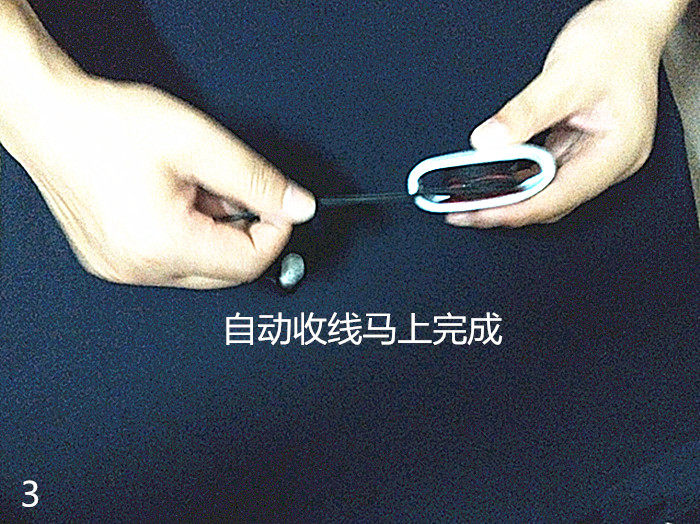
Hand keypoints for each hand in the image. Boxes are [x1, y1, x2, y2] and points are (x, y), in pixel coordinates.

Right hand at [2, 74, 315, 288]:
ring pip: (201, 267)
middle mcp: (140, 269)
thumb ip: (256, 180)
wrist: (49, 117)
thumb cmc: (108, 124)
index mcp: (163, 245)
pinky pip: (171, 262)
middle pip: (227, 272)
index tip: (280, 204)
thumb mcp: (199, 143)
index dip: (277, 232)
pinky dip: (188, 235)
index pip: (250, 263)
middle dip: (245, 232)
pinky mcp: (114, 262)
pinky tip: (174, 199)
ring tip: (193, 186)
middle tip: (232, 189)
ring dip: (215, 232)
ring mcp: (123, 270)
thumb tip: (298, 206)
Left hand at [447, 0, 679, 227]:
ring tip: (470, 200)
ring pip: (546, 191)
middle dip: (506, 210)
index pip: (559, 197)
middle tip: (464, 212)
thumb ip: (524, 114)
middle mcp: (610, 163)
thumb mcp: (563, 77)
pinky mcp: (580, 148)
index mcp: (617, 153)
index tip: (480, 214)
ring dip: (509, 196)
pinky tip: (492, 179)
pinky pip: (544, 173)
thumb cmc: (613, 44)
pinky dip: (517, 177)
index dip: (516, 210)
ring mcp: (595, 157)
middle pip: (551, 202)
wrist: (628, 23)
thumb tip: (488, 143)